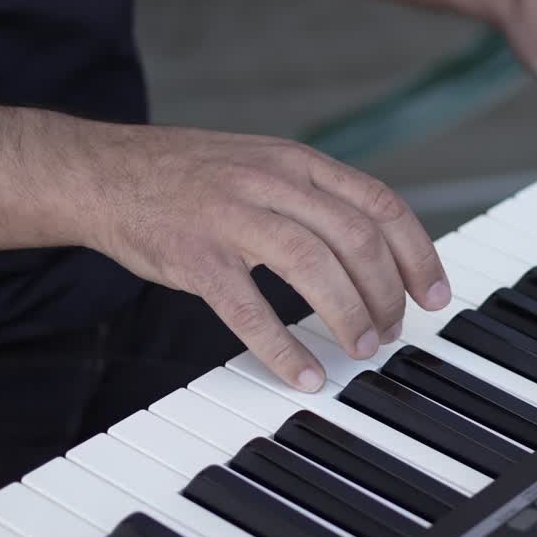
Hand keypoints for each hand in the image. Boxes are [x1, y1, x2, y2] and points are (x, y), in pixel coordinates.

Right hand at [79, 126, 450, 390]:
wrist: (101, 172)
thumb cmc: (189, 179)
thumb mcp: (263, 166)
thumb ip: (314, 200)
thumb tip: (375, 253)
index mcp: (297, 161)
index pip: (379, 204)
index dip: (417, 253)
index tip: (435, 295)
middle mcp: (271, 180)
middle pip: (355, 237)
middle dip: (386, 293)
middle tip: (392, 331)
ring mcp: (230, 214)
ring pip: (312, 265)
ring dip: (349, 314)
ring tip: (363, 350)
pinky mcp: (194, 254)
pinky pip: (248, 308)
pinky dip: (283, 347)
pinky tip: (304, 374)